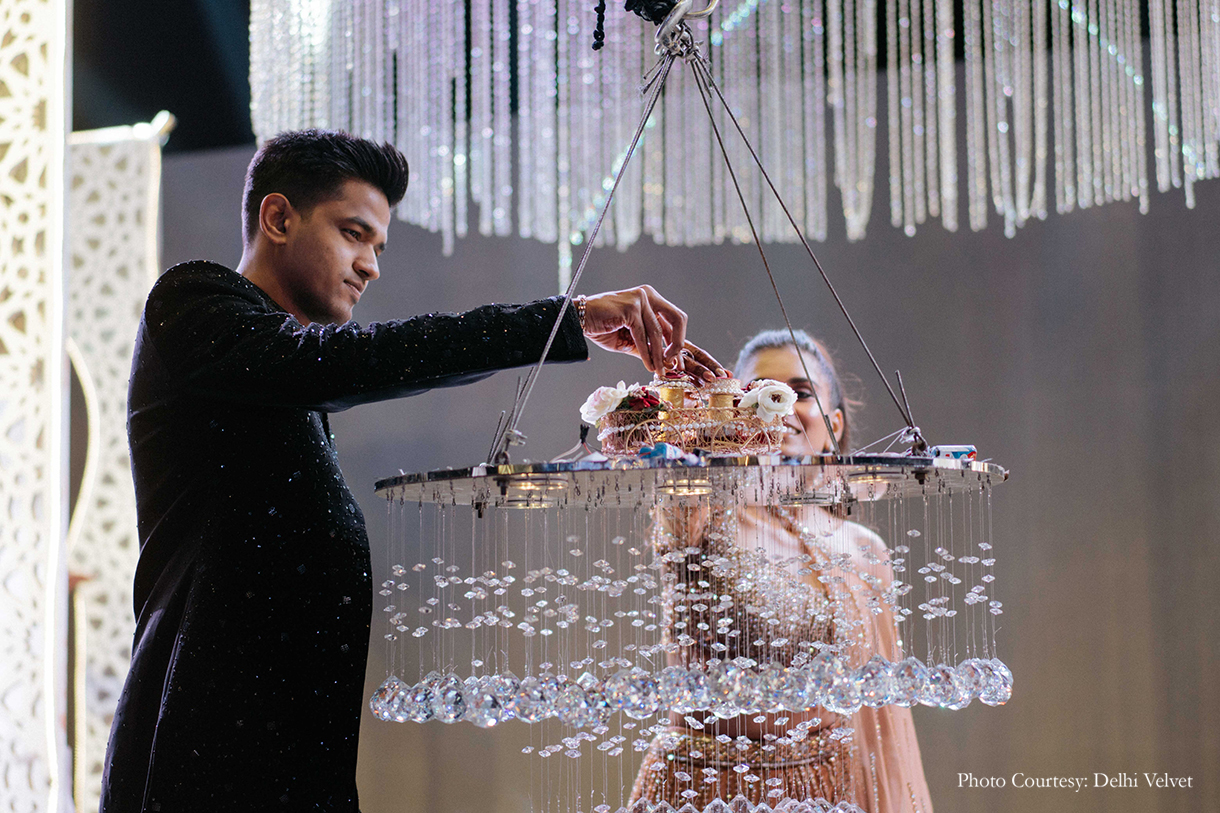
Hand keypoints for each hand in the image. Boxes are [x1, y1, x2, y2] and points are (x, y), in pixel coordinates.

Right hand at [581, 286, 726, 378]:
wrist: (579, 320)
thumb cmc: (604, 329)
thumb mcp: (633, 340)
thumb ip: (652, 346)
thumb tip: (671, 365)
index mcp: (654, 301)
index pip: (678, 323)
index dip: (691, 346)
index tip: (706, 367)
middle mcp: (650, 296)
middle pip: (679, 320)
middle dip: (680, 345)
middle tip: (677, 365)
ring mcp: (641, 299)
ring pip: (658, 333)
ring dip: (659, 356)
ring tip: (660, 372)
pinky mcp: (631, 307)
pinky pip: (643, 335)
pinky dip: (646, 353)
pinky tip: (648, 366)